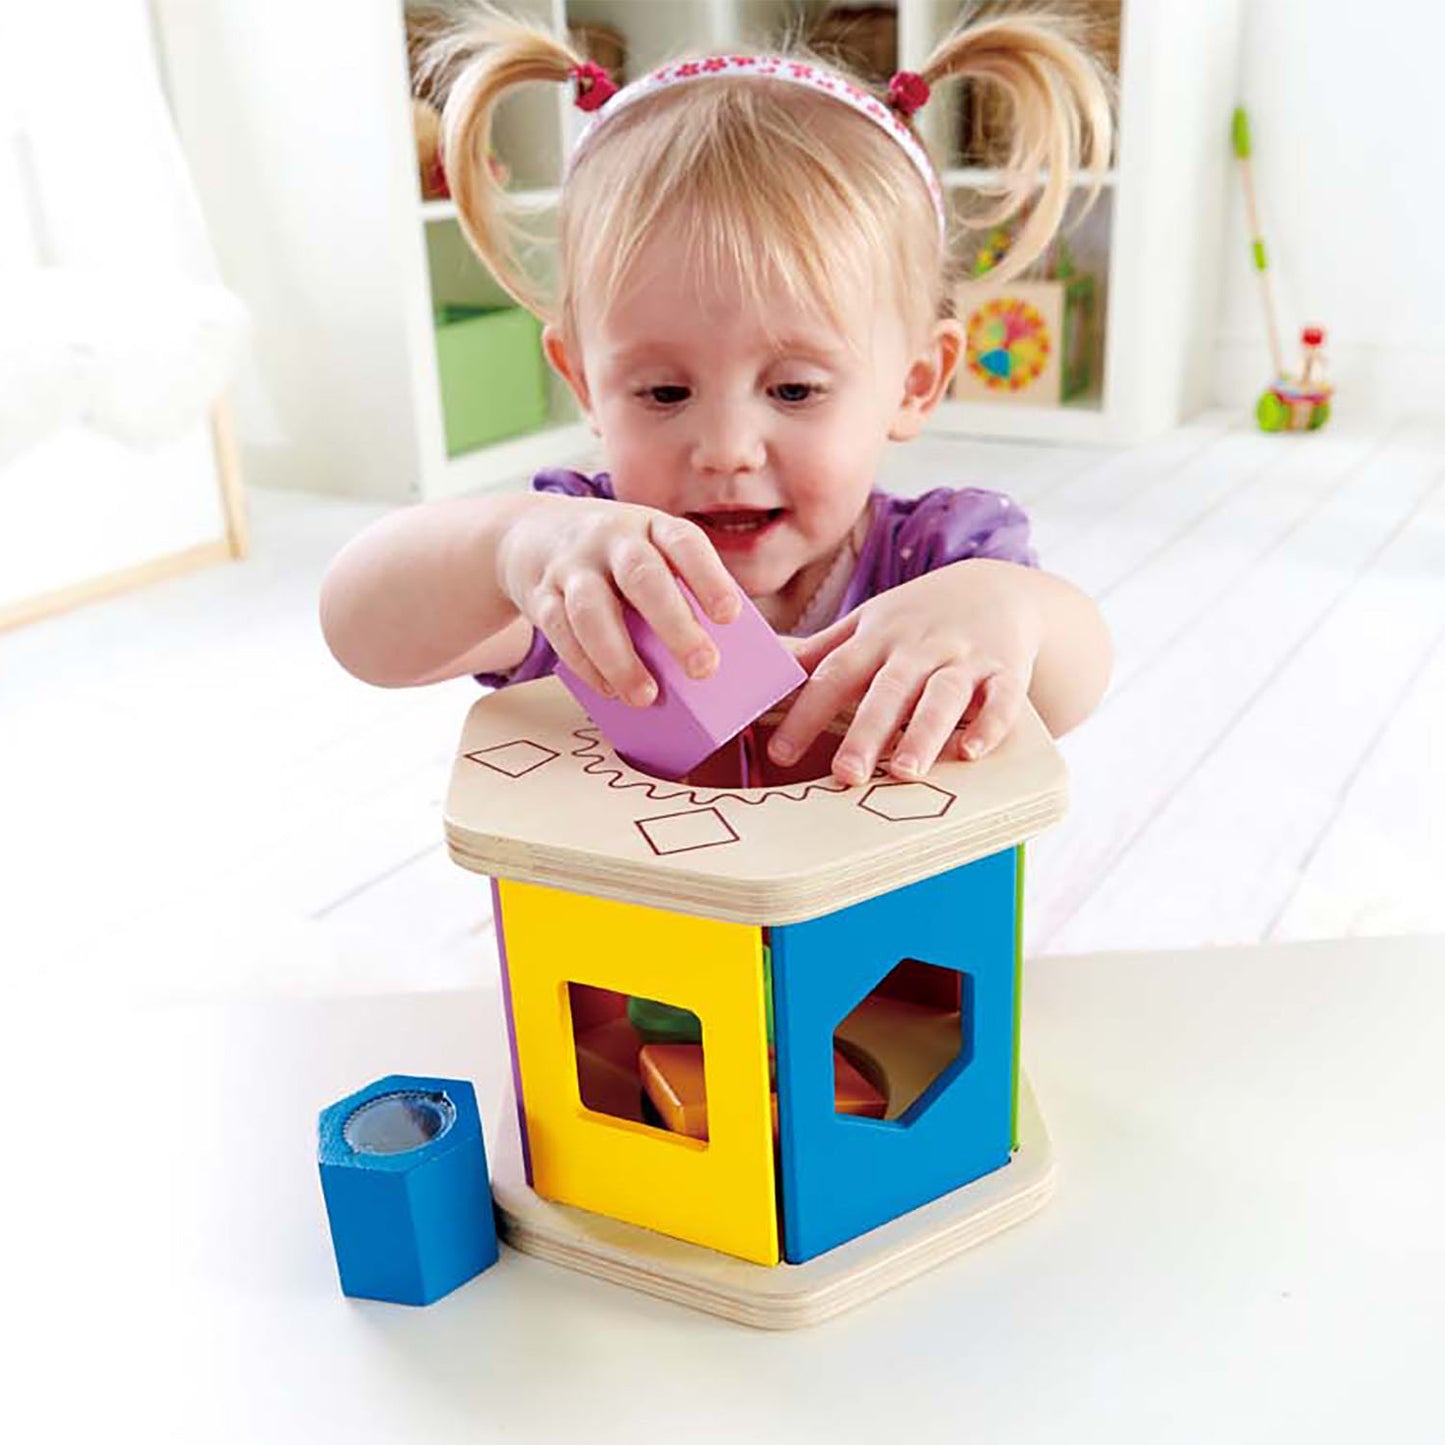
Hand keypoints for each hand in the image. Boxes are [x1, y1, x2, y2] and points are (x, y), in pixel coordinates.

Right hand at [496, 495, 740, 705]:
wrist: (533, 533)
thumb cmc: (614, 558)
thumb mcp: (647, 552)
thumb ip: (675, 591)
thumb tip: (707, 658)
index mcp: (651, 526)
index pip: (683, 543)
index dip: (708, 577)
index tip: (729, 616)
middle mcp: (610, 538)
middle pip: (641, 576)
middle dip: (674, 623)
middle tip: (703, 669)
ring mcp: (571, 566)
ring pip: (591, 610)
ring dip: (620, 658)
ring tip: (646, 697)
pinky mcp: (541, 595)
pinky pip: (560, 632)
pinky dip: (586, 666)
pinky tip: (610, 690)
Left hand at [767, 562, 1040, 783]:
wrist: (998, 586)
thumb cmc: (918, 617)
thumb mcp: (869, 622)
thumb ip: (822, 650)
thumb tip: (765, 670)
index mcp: (878, 636)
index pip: (835, 674)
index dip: (806, 712)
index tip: (779, 754)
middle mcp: (919, 647)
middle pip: (888, 690)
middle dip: (866, 732)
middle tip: (846, 774)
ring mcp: (965, 658)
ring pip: (943, 697)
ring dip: (924, 733)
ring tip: (905, 772)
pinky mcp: (1007, 671)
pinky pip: (1003, 699)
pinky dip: (990, 724)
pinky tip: (973, 752)